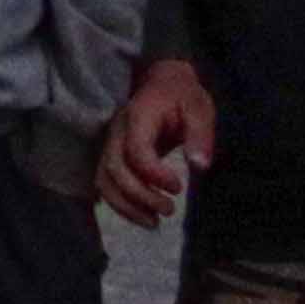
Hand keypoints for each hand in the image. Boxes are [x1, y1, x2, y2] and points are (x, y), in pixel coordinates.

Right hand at [100, 58, 213, 228]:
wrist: (161, 81)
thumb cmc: (182, 96)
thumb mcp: (199, 109)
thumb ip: (200, 136)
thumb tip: (199, 166)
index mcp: (138, 117)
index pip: (136, 151)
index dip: (154, 174)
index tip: (179, 187)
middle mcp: (116, 132)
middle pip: (115, 169)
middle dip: (140, 195)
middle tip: (170, 209)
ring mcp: (109, 144)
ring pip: (105, 180)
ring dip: (126, 206)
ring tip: (155, 222)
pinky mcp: (110, 156)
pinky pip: (105, 184)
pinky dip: (120, 205)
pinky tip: (142, 216)